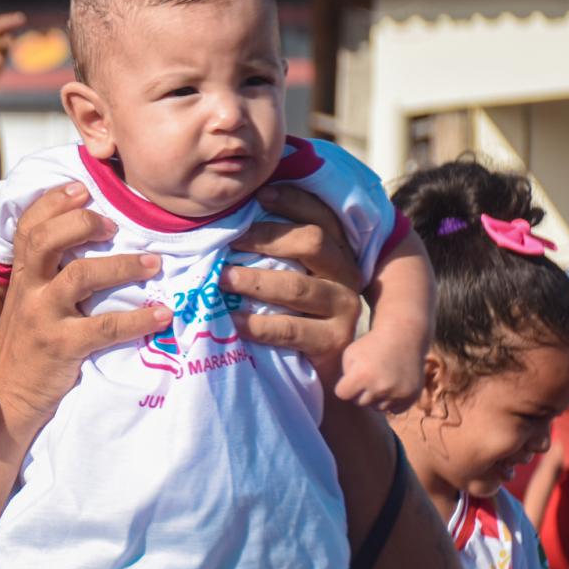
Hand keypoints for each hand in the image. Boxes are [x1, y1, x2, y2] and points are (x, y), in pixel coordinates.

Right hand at [0, 183, 167, 438]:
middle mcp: (27, 290)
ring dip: (122, 265)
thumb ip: (48, 275)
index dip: (53, 201)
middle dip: (82, 223)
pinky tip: (162, 314)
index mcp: (21, 276)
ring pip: (80, 276)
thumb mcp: (28, 304)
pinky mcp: (61, 347)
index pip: (28, 226)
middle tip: (115, 225)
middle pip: (46, 240)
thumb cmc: (28, 347)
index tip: (84, 189)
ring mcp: (42, 318)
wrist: (7, 399)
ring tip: (154, 263)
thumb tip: (94, 245)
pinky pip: (104, 327)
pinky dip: (138, 319)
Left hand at [223, 185, 362, 384]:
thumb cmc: (296, 315)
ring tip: (222, 279)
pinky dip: (258, 325)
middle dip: (267, 236)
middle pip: (312, 243)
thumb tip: (236, 218)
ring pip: (298, 287)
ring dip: (255, 281)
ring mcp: (344, 309)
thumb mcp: (292, 277)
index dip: (293, 201)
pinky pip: (291, 330)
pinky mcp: (332, 341)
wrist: (319, 372)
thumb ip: (277, 250)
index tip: (259, 195)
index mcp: (338, 253)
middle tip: (230, 240)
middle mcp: (347, 276)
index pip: (321, 217)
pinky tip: (233, 321)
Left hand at [333, 330, 424, 411]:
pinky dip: (393, 400)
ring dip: (377, 397)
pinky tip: (393, 383)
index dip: (345, 385)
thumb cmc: (371, 345)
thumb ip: (343, 378)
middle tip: (369, 374)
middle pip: (360, 403)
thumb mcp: (350, 354)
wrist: (403, 336)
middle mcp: (381, 387)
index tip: (352, 376)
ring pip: (378, 407)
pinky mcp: (411, 396)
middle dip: (361, 391)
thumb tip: (346, 398)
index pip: (343, 394)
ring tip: (381, 377)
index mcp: (363, 375)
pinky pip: (394, 409)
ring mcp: (398, 393)